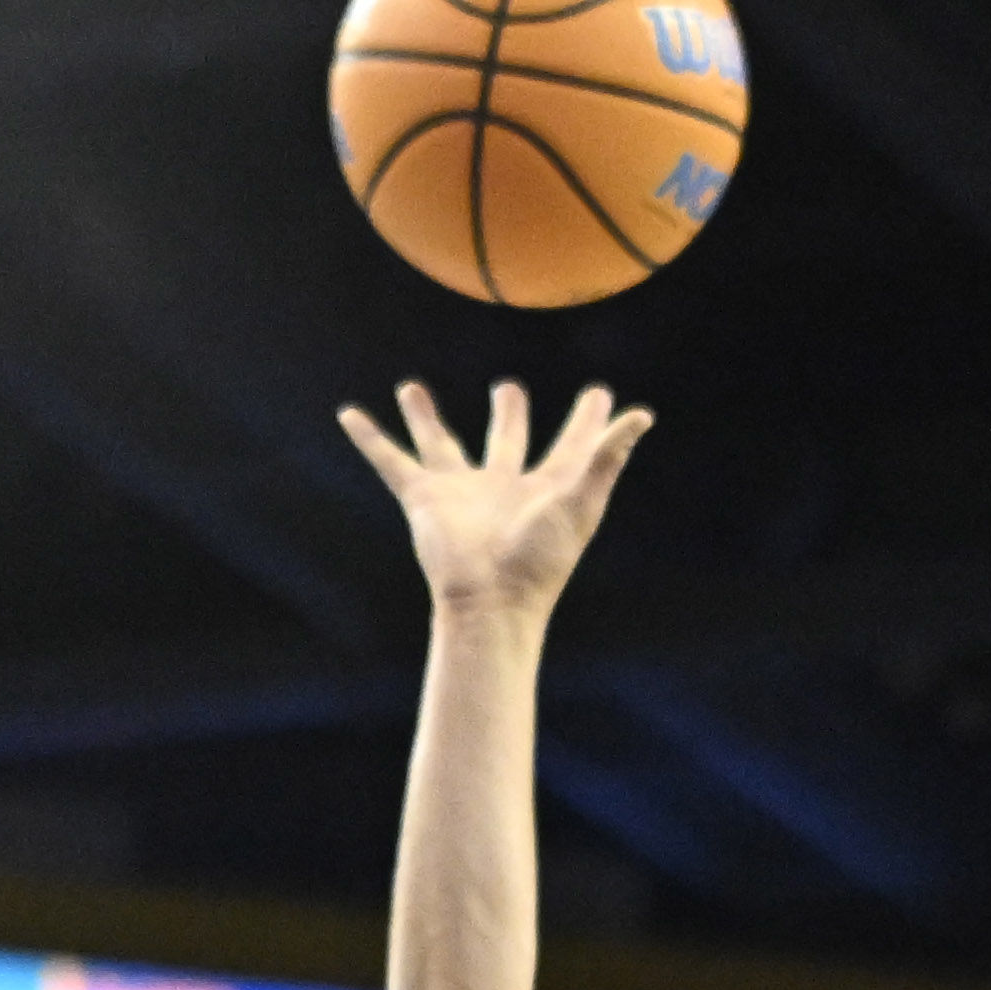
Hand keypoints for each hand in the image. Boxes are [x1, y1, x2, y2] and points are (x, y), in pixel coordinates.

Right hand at [338, 378, 650, 619]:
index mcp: (546, 489)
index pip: (572, 445)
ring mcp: (461, 492)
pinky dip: (369, 438)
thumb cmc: (539, 559)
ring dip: (425, 416)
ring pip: (440, 442)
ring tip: (412, 388)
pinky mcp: (424, 498)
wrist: (488, 601)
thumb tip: (642, 414)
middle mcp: (503, 487)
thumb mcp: (578, 500)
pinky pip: (390, 460)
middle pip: (505, 441)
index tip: (600, 394)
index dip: (588, 421)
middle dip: (506, 414)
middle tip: (508, 390)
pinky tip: (349, 415)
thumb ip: (607, 456)